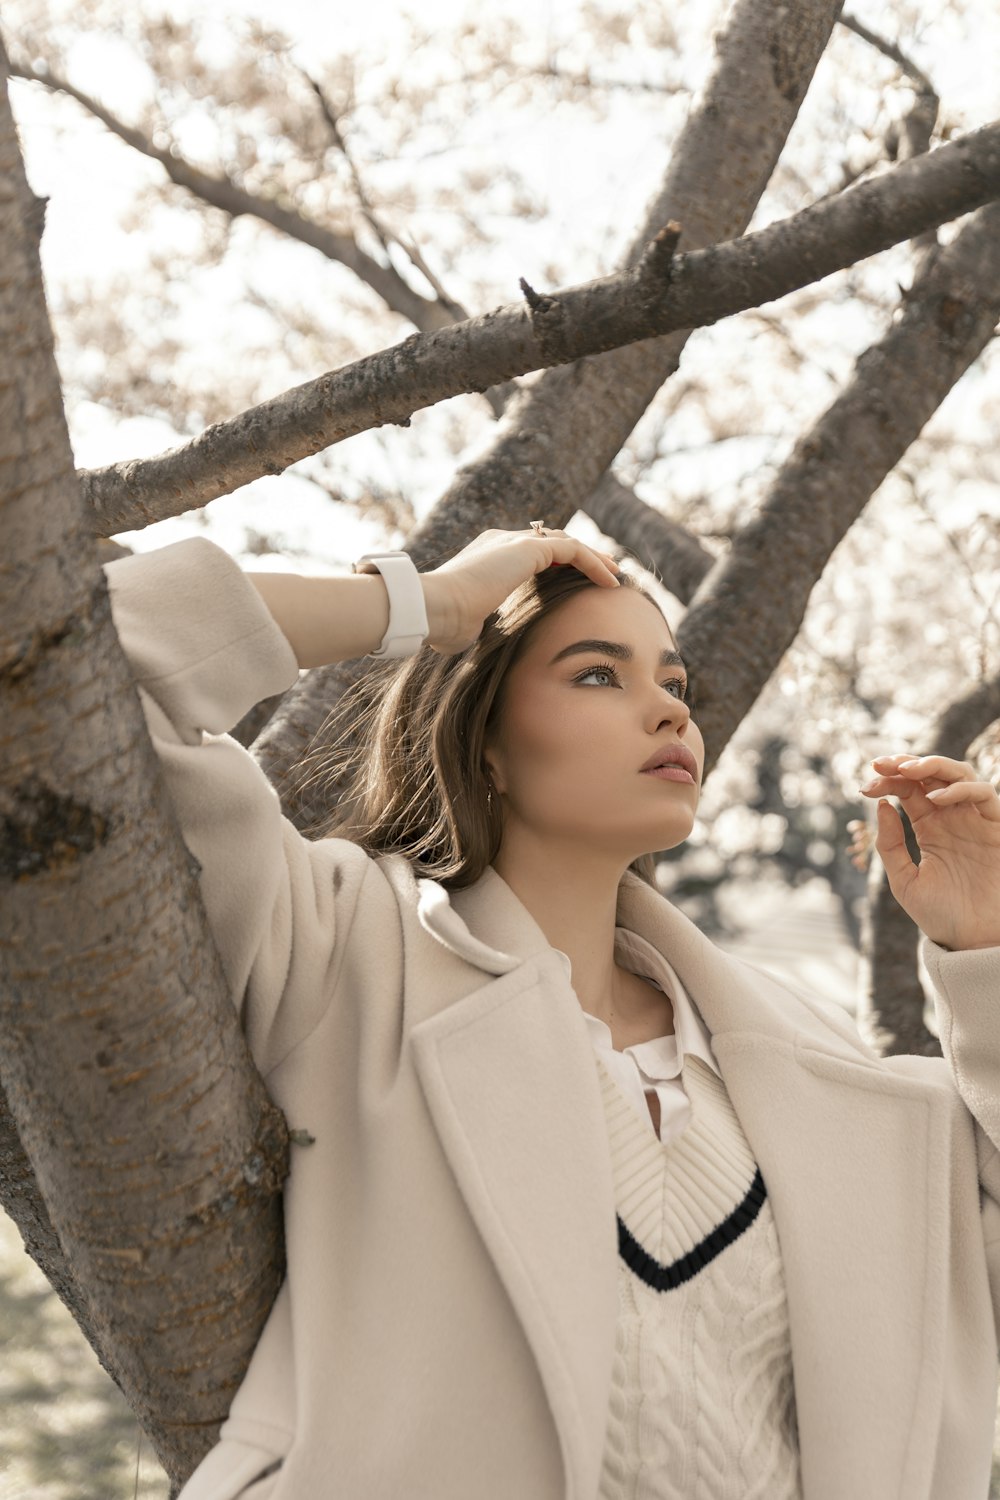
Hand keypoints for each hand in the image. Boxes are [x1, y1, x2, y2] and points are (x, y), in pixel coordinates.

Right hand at [421, 526, 620, 654]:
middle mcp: (500, 542)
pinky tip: (611, 583)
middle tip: (602, 573)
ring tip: (615, 575)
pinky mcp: (526, 548)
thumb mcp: (467, 625)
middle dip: (579, 556)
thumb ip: (478, 624)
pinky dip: (594, 564)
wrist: (434, 608)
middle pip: (550, 541)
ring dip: (594, 559)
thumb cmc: (444, 624)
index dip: (554, 566)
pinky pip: (573, 550)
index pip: (528, 554)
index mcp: (486, 556)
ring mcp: (513, 542)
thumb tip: (476, 640)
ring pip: (566, 542)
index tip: (572, 584)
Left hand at [859, 752, 999, 949]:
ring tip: (906, 770)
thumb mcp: (904, 881)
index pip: (908, 790)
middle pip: (931, 774)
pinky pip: (984, 794)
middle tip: (881, 764)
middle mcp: (952, 818)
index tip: (865, 786)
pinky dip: (960, 788)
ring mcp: (974, 820)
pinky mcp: (996, 828)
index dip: (888, 781)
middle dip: (906, 763)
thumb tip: (880, 805)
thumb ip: (890, 845)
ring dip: (933, 764)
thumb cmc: (941, 915)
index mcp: (929, 827)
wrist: (973, 941)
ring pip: (960, 773)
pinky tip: (934, 799)